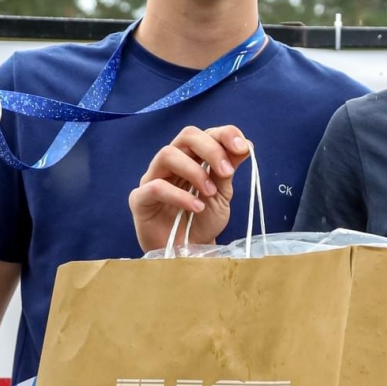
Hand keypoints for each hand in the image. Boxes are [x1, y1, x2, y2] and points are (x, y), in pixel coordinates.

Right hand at [130, 125, 251, 252]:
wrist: (190, 252)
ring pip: (167, 154)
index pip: (206, 133)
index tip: (243, 147)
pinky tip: (196, 207)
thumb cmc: (203, 221)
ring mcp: (153, 177)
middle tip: (226, 172)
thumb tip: (246, 145)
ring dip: (194, 171)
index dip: (225, 134)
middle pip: (186, 136)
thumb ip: (228, 170)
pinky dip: (180, 195)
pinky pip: (156, 186)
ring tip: (210, 193)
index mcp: (193, 157)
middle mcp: (172, 162)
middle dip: (211, 149)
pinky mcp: (140, 198)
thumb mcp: (222, 195)